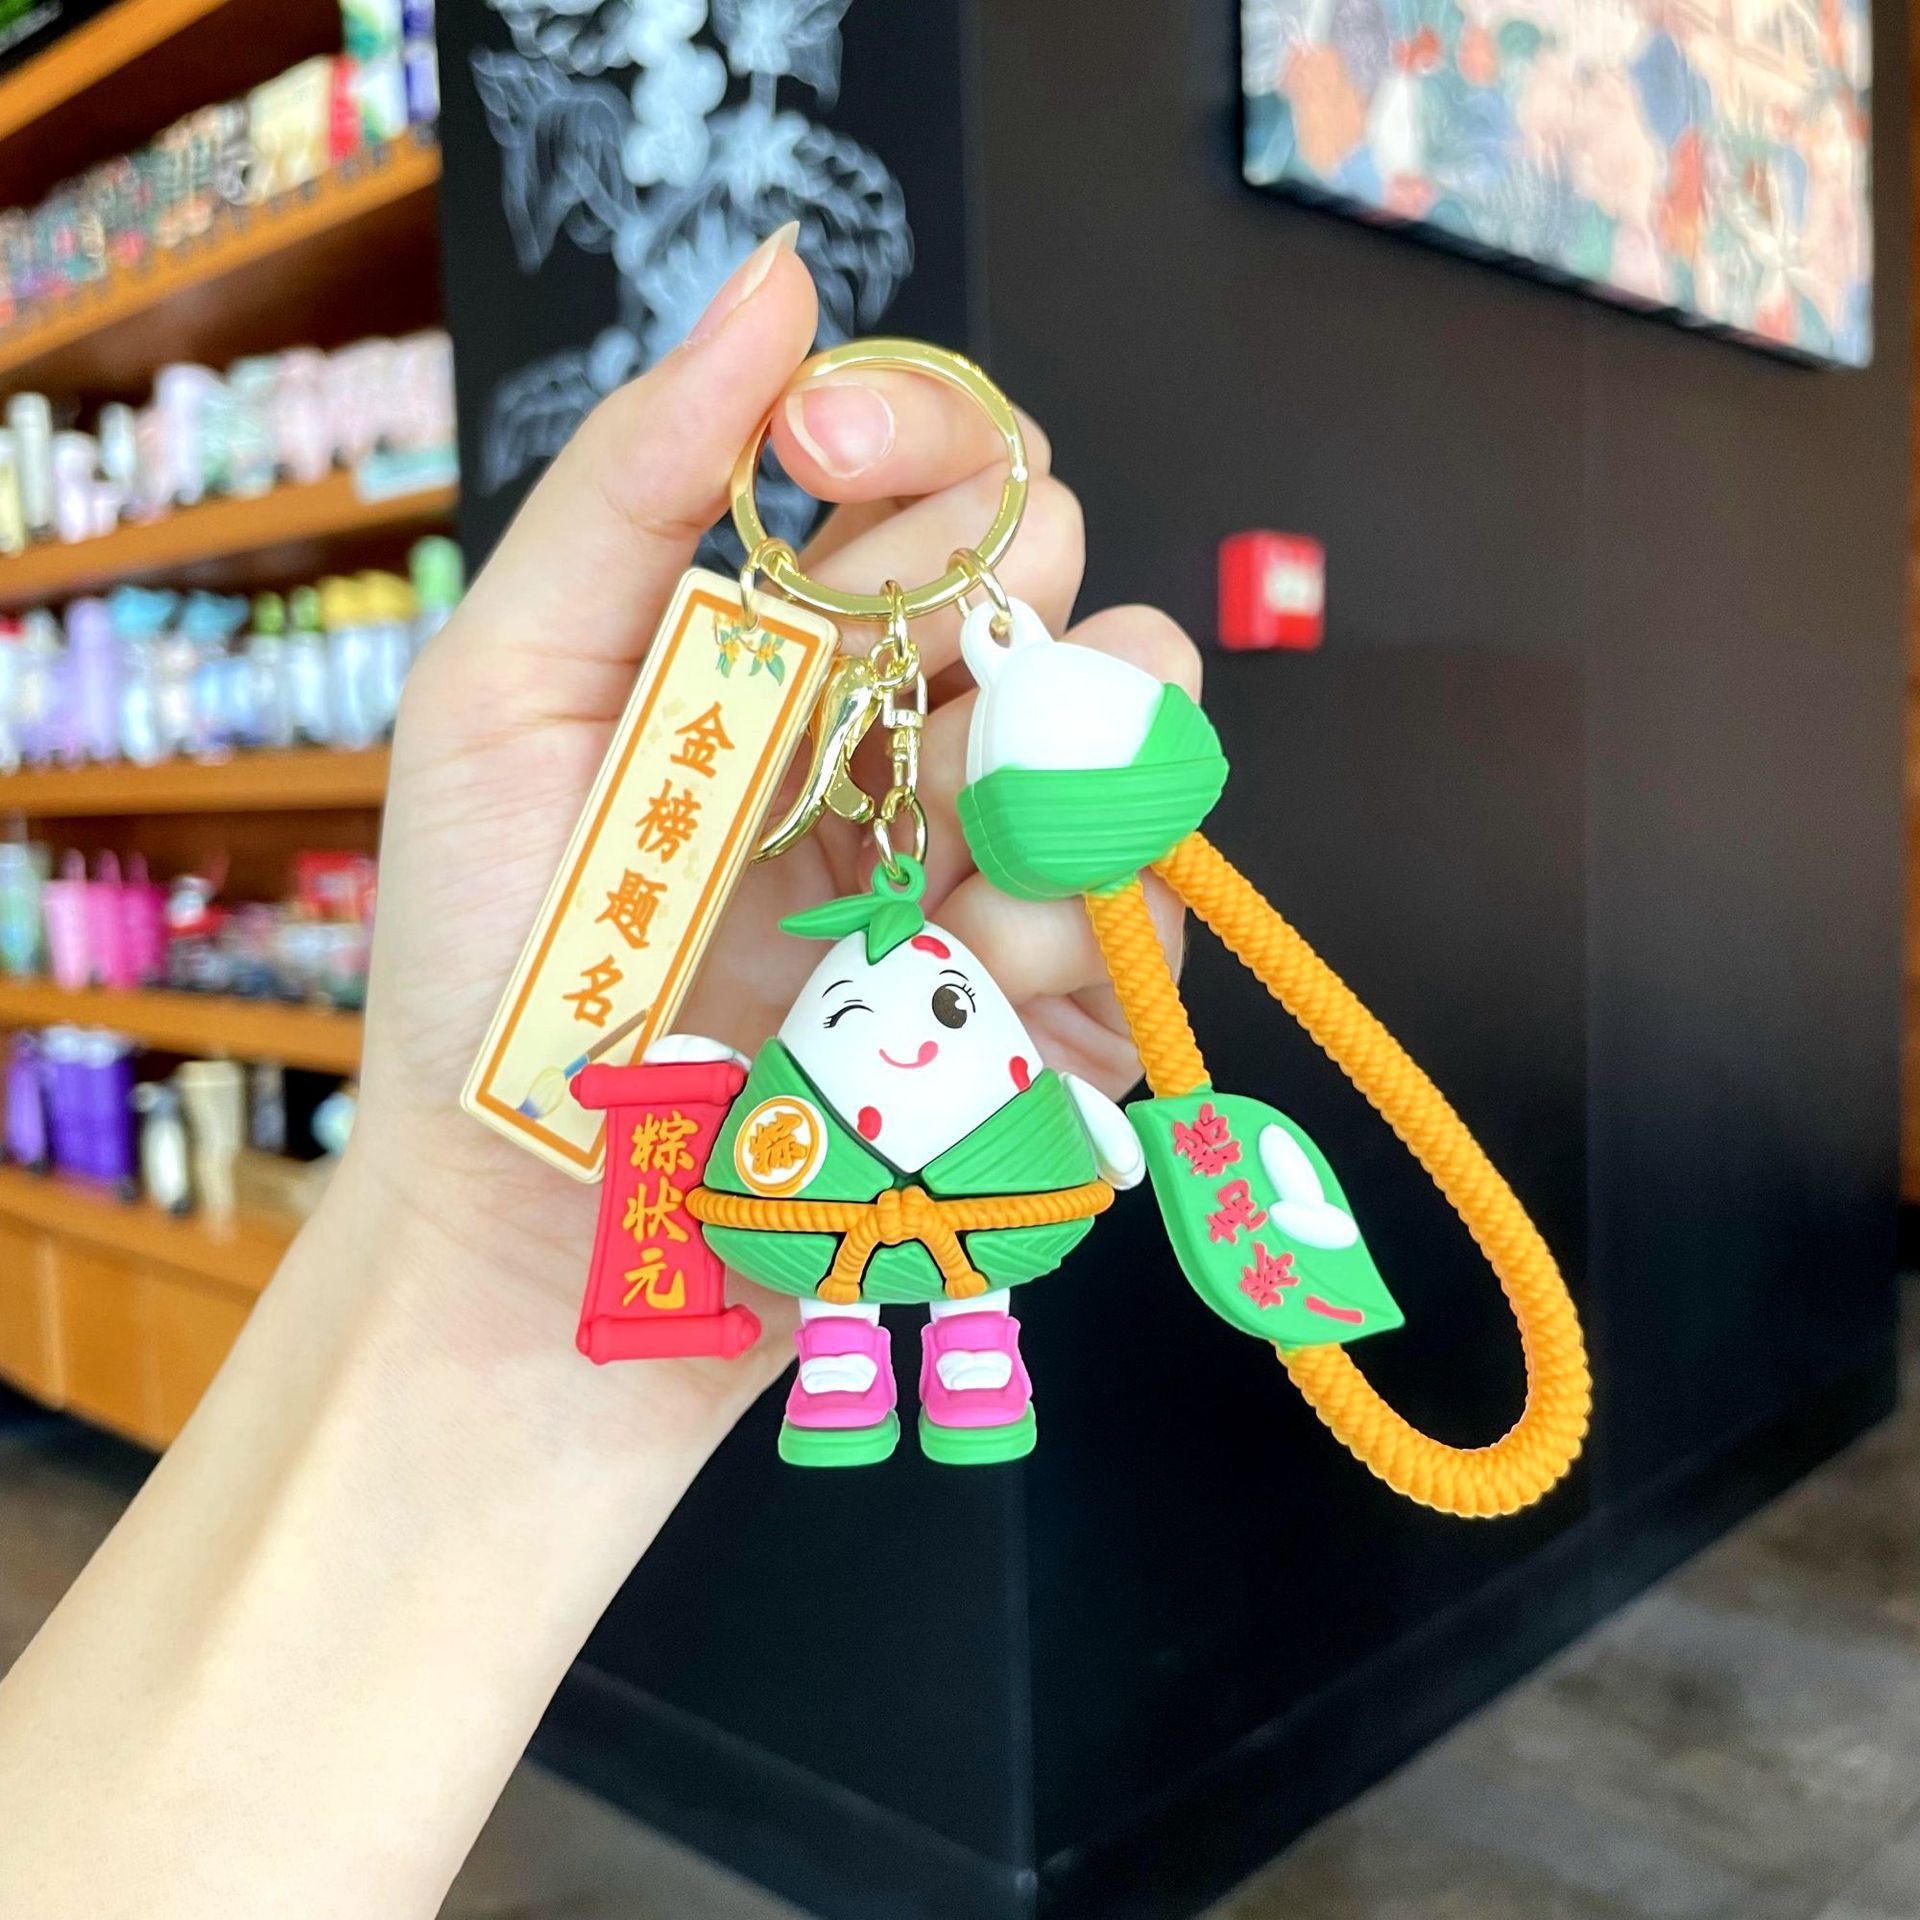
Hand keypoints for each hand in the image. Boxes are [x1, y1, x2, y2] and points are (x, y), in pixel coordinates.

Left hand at [341, 230, 1198, 1420]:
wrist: (530, 1233)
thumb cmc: (492, 968)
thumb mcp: (504, 698)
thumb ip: (633, 488)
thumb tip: (781, 278)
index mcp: (802, 651)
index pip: (946, 466)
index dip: (923, 425)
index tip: (826, 462)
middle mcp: (917, 742)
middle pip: (1068, 576)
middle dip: (980, 617)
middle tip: (857, 727)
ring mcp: (994, 877)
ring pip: (1143, 737)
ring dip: (1033, 792)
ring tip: (908, 898)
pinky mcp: (1051, 1020)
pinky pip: (1145, 929)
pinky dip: (1062, 948)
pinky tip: (945, 1005)